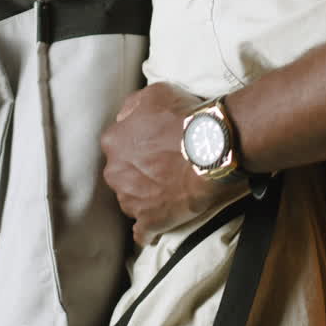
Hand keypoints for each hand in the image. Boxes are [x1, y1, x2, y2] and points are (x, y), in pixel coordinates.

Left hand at [100, 83, 239, 243]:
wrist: (211, 148)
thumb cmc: (184, 118)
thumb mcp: (154, 94)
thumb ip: (132, 106)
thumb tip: (124, 118)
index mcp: (114, 142)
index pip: (118, 146)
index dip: (137, 146)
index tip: (154, 147)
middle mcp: (116, 171)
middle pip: (123, 174)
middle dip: (138, 173)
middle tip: (164, 169)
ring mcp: (131, 199)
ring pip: (132, 200)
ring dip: (145, 198)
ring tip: (169, 192)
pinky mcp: (150, 220)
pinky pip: (142, 232)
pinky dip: (148, 231)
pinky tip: (155, 229)